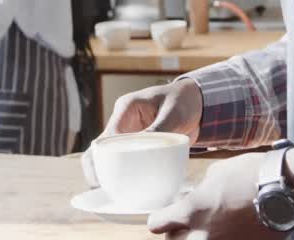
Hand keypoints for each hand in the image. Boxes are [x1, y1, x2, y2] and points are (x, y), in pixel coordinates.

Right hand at [82, 79, 202, 187]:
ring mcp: (129, 135)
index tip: (106, 172)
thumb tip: (143, 148)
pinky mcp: (137, 147)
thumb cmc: (183, 102)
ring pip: (109, 155)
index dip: (103, 154)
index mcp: (127, 108)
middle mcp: (123, 122)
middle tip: (99, 187)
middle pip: (101, 146)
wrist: (196, 104)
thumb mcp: (173, 113)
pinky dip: (123, 173)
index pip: (108, 134)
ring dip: (107, 172)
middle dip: (97, 166)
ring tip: (106, 192)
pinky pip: (126, 161)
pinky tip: (124, 189)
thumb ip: (158, 129)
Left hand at [148, 152, 283, 239]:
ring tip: (212, 229)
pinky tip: (232, 233)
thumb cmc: (252, 175)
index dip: (162, 218)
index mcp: (190, 212)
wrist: (284, 192)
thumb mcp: (218, 172)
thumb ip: (201, 188)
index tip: (168, 215)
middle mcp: (201, 236)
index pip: (157, 224)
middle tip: (190, 223)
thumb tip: (199, 193)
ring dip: (198, 238)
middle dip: (178, 232)